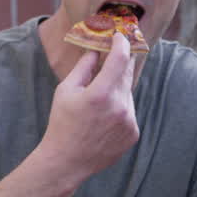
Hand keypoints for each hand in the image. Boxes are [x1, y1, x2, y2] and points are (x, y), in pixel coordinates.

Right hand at [39, 33, 139, 180]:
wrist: (67, 161)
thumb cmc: (62, 123)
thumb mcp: (66, 90)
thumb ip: (84, 67)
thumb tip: (97, 50)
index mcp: (100, 94)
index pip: (120, 59)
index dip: (122, 43)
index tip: (119, 36)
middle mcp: (119, 107)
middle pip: (127, 74)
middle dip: (120, 63)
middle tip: (114, 56)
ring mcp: (129, 121)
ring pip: (128, 93)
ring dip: (117, 89)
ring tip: (98, 102)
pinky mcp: (134, 133)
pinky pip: (130, 111)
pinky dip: (120, 107)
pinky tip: (103, 119)